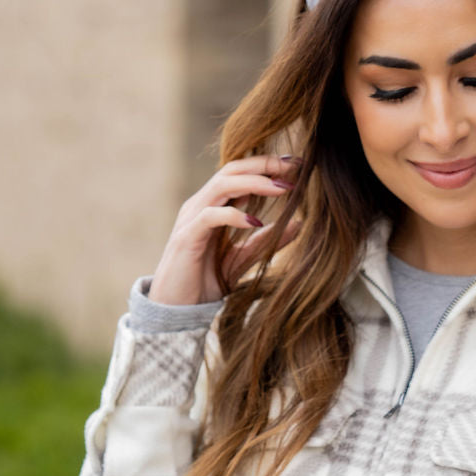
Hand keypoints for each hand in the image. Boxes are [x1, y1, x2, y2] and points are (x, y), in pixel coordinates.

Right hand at [149, 154, 301, 305]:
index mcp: (213, 206)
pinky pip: (211, 216)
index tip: (297, 165)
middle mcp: (201, 205)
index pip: (239, 174)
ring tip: (282, 189)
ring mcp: (192, 219)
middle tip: (293, 167)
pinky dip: (234, 215)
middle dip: (264, 165)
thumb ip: (266, 241)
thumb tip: (299, 223)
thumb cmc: (205, 282)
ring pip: (222, 185)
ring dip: (254, 183)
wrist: (177, 310)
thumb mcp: (243, 258)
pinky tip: (255, 222)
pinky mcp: (187, 237)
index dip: (266, 166)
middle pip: (232, 170)